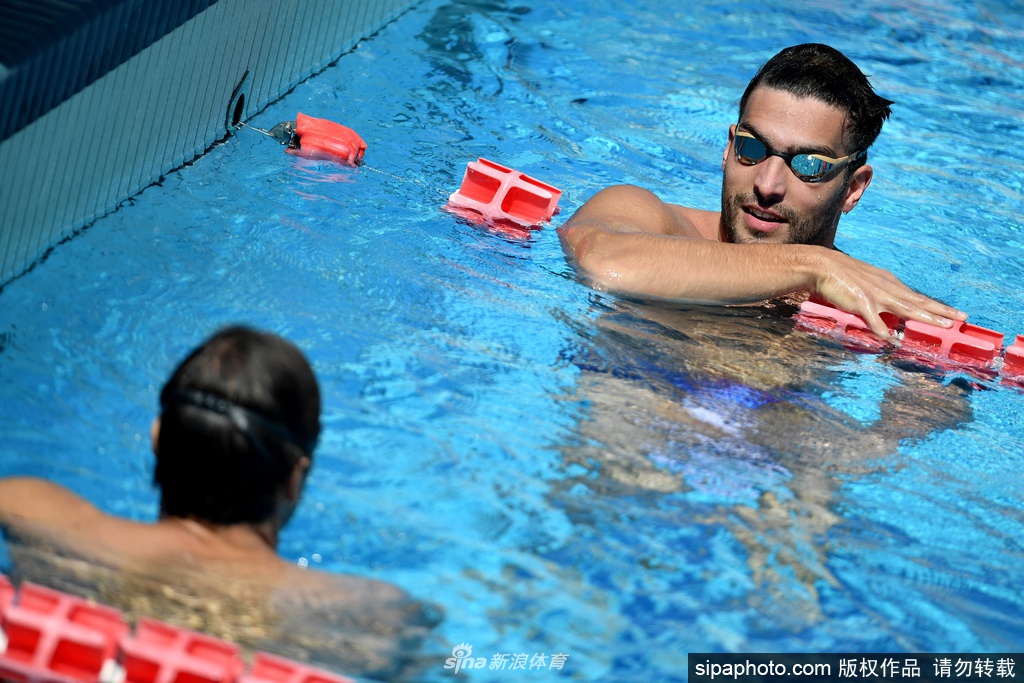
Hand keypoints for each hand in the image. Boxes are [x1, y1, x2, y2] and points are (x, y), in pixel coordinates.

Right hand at [811, 249, 965, 339]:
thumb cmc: (841, 275)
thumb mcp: (866, 282)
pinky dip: (883, 330)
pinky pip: (874, 320)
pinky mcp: (860, 302)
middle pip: (919, 302)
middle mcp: (887, 289)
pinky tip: (892, 340)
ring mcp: (875, 296)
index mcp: (889, 283)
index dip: (935, 306)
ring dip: (925, 318)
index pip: (917, 297)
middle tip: (961, 318)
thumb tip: (885, 308)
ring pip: (905, 308)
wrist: (822, 266)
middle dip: (941, 311)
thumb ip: (877, 294)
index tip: (952, 313)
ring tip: (943, 326)